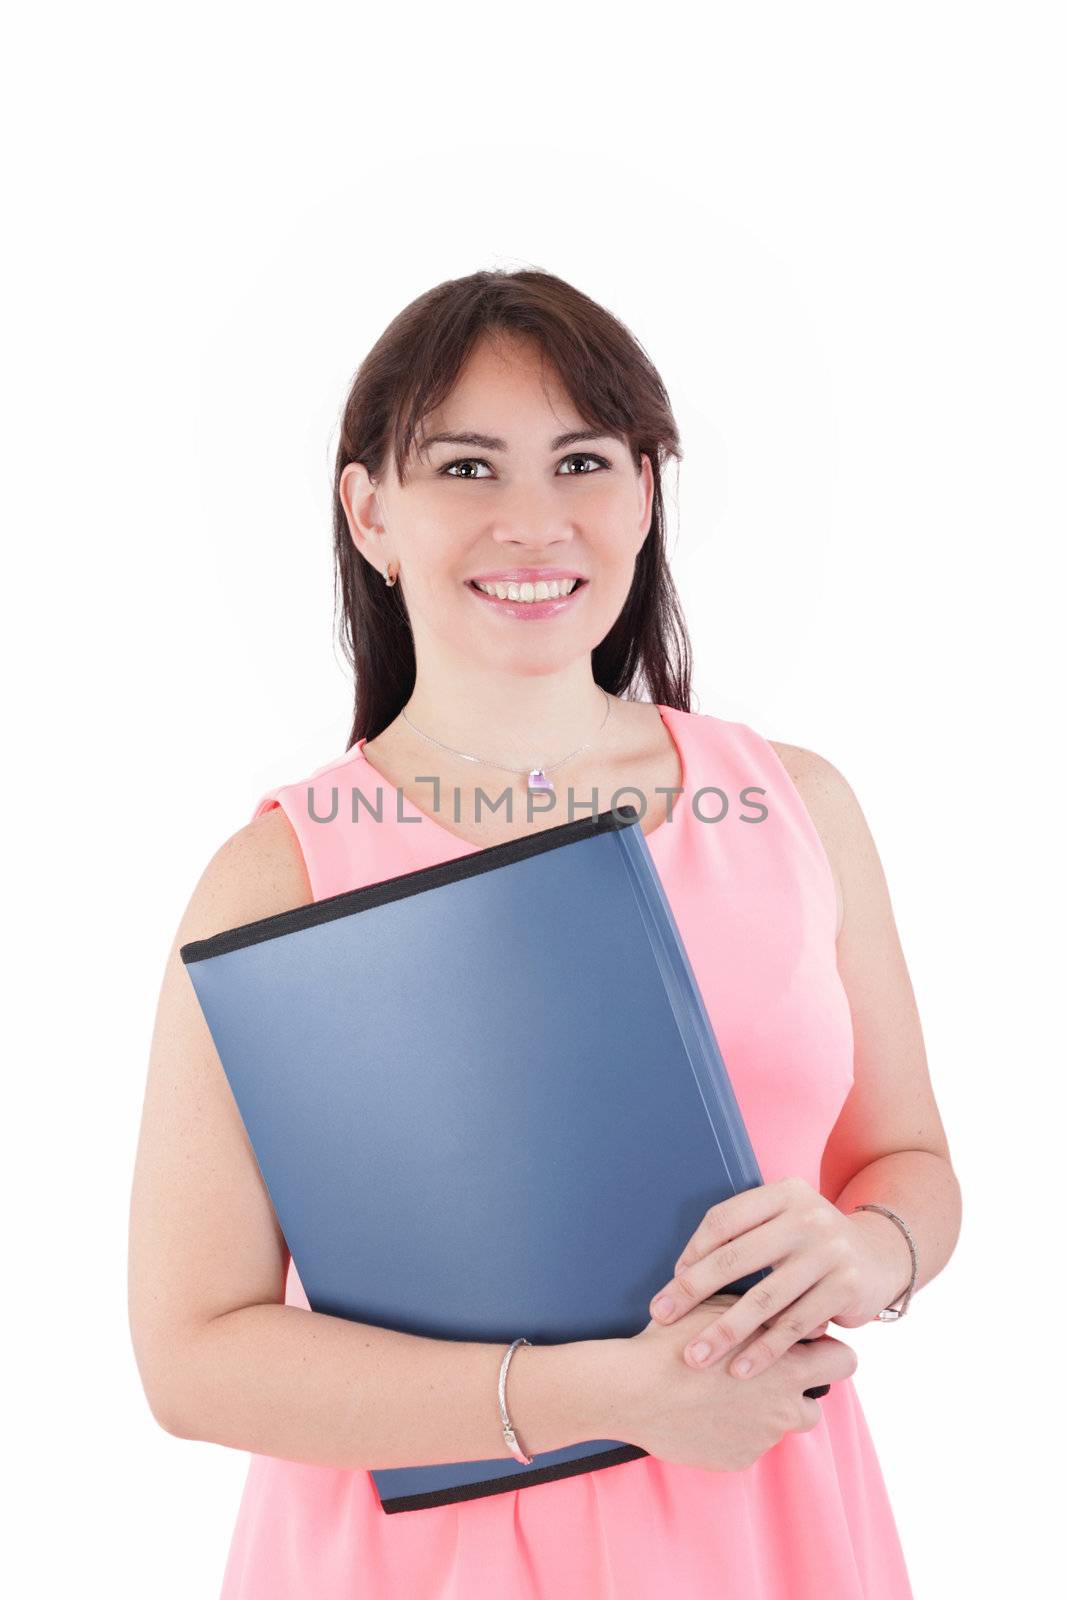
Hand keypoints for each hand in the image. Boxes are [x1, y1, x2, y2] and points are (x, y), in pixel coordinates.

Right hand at [622, 1294, 858, 1471]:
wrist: (634, 1390)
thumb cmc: (676, 1341)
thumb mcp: (724, 1309)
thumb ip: (767, 1313)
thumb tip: (796, 1314)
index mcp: (788, 1366)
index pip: (844, 1361)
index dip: (831, 1353)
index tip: (809, 1347)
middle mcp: (784, 1407)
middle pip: (816, 1402)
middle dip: (796, 1390)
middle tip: (763, 1373)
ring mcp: (762, 1438)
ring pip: (779, 1424)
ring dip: (764, 1410)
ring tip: (725, 1391)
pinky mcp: (737, 1459)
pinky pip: (748, 1443)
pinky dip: (735, 1429)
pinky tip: (706, 1411)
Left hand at [647, 1176, 904, 1381]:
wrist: (880, 1255)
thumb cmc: (810, 1243)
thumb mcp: (784, 1220)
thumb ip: (745, 1234)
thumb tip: (683, 1272)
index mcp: (783, 1193)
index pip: (725, 1219)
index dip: (694, 1250)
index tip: (673, 1280)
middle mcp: (807, 1217)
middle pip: (737, 1257)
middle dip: (693, 1290)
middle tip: (661, 1316)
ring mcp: (829, 1253)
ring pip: (764, 1298)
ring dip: (725, 1331)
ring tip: (695, 1356)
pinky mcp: (845, 1288)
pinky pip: (795, 1325)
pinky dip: (765, 1351)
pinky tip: (740, 1369)